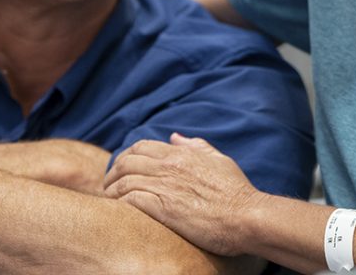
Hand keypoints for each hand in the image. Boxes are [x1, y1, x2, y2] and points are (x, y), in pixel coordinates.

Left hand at [104, 133, 263, 256]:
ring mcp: (166, 186)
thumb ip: (196, 146)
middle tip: (108, 185)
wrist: (247, 217)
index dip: (125, 156)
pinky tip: (119, 210)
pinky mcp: (164, 208)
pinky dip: (120, 203)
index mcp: (181, 154)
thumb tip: (175, 138)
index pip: (141, 147)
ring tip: (109, 201)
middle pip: (126, 161)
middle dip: (112, 172)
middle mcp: (169, 166)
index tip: (120, 168)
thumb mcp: (219, 160)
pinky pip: (131, 199)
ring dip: (112, 190)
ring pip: (124, 181)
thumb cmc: (237, 192)